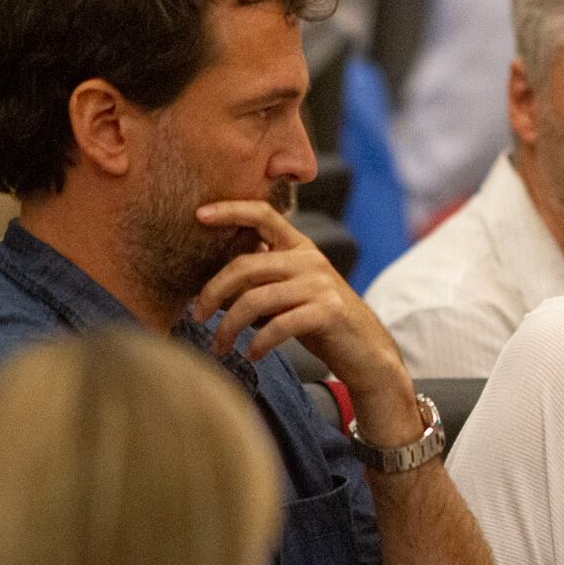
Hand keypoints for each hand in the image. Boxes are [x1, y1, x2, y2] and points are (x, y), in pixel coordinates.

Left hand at [192, 201, 419, 442]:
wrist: (367, 353)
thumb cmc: (321, 324)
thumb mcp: (290, 295)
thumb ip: (262, 283)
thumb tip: (212, 289)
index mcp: (300, 247)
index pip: (264, 215)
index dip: (231, 210)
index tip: (199, 215)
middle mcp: (310, 259)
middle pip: (246, 264)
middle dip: (213, 291)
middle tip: (196, 315)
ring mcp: (320, 284)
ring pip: (256, 298)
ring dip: (229, 326)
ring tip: (220, 346)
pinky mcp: (327, 311)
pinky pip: (278, 325)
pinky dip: (258, 343)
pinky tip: (252, 354)